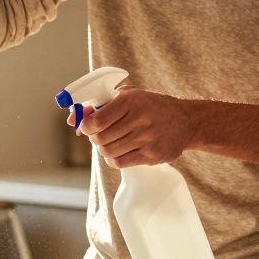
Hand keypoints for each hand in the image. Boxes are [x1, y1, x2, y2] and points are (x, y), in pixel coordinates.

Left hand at [72, 87, 195, 167]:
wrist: (186, 121)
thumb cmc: (151, 106)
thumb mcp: (129, 96)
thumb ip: (100, 104)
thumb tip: (73, 120)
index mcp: (131, 100)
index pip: (96, 120)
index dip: (86, 126)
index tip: (86, 126)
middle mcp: (140, 119)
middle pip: (100, 139)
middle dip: (95, 138)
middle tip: (99, 135)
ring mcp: (147, 139)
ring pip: (108, 152)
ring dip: (105, 148)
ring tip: (112, 142)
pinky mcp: (152, 155)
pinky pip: (120, 163)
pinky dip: (114, 159)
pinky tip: (120, 151)